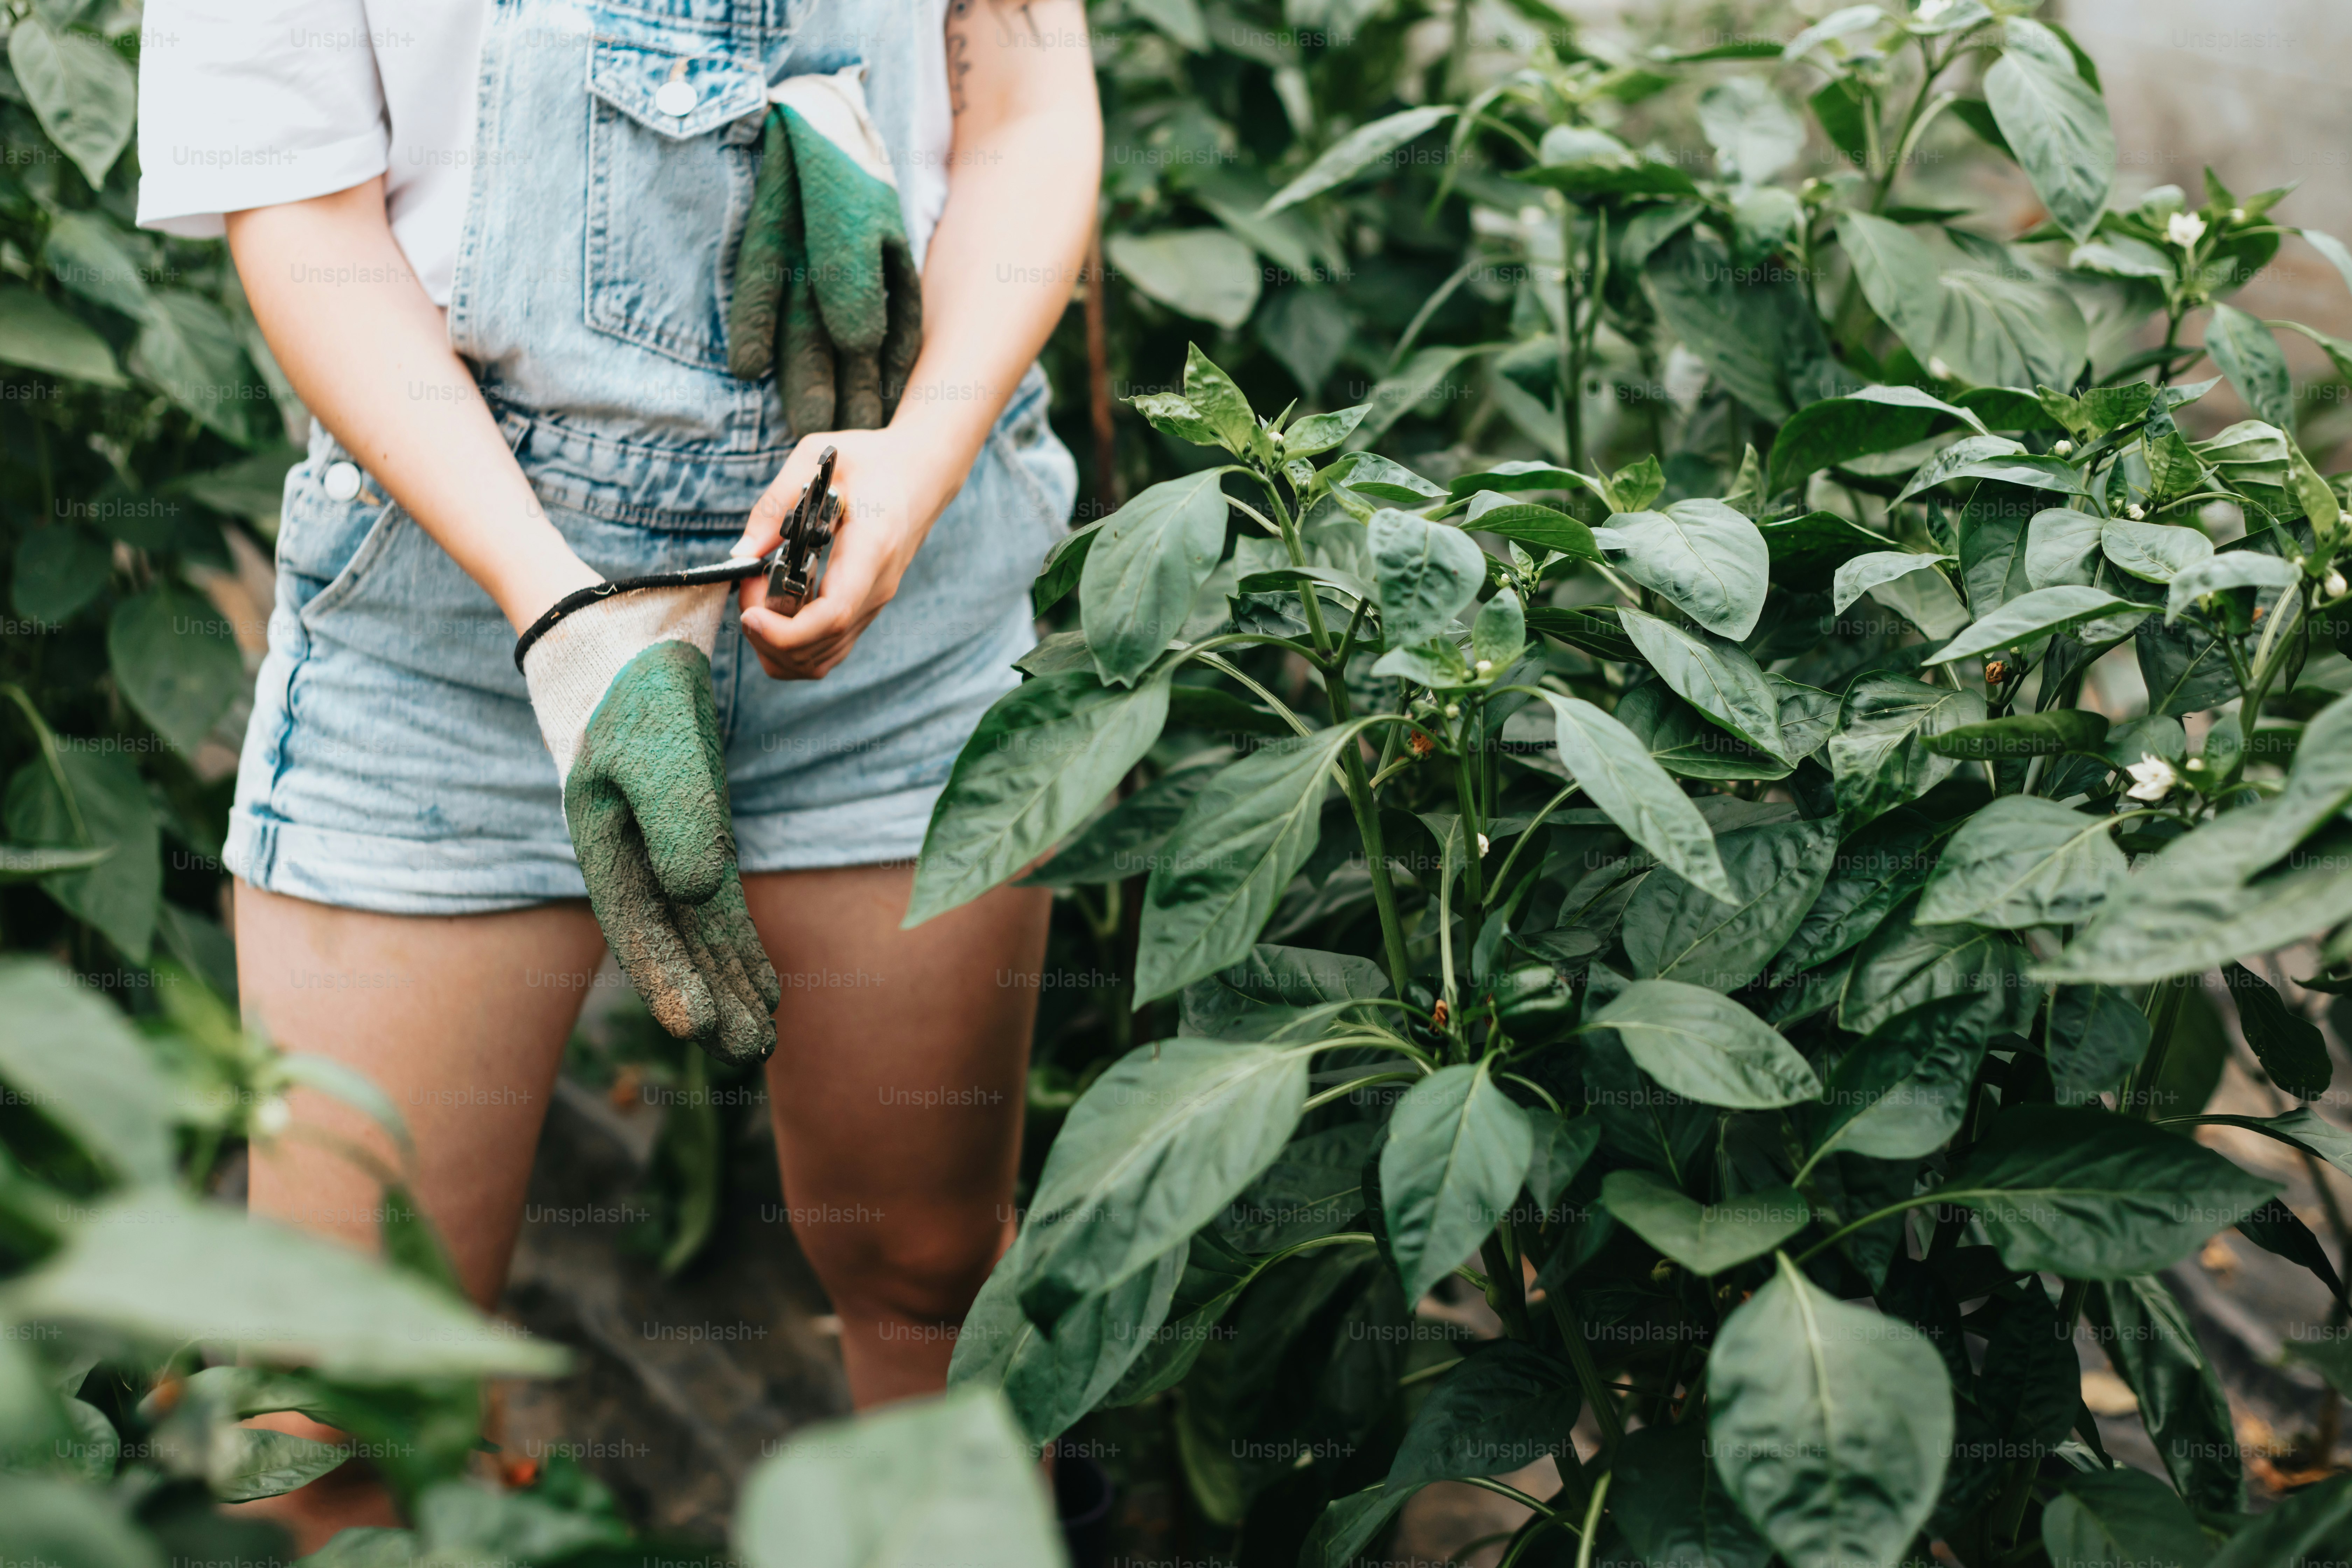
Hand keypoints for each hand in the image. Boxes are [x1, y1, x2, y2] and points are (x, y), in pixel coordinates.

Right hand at [520, 593, 782, 1064]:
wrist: (634, 641)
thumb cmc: (634, 689)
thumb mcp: (653, 745)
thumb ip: (674, 815)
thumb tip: (695, 894)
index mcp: (605, 844)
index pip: (639, 928)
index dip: (668, 980)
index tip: (700, 1031)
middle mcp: (633, 857)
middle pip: (676, 945)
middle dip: (714, 1001)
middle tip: (755, 1054)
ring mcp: (667, 848)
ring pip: (703, 934)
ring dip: (733, 984)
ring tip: (768, 1039)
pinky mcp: (698, 833)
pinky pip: (720, 906)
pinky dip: (741, 945)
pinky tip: (769, 985)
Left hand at [730, 427, 961, 679]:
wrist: (922, 473)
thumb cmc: (872, 461)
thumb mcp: (817, 457)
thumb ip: (776, 504)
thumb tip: (742, 553)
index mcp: (871, 549)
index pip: (833, 615)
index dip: (785, 631)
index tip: (750, 615)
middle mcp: (877, 587)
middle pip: (820, 648)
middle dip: (768, 637)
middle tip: (746, 591)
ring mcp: (874, 604)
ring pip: (822, 660)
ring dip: (777, 647)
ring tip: (757, 601)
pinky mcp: (866, 610)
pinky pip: (827, 650)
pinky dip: (793, 646)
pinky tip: (775, 611)